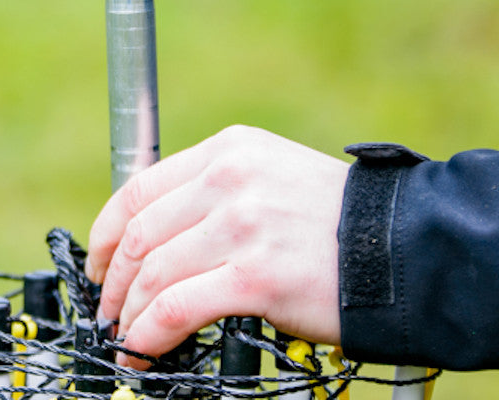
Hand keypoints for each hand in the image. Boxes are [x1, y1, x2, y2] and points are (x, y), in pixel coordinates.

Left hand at [84, 125, 348, 362]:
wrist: (400, 246)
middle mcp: (229, 179)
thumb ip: (214, 190)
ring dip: (129, 313)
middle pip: (140, 232)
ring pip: (153, 272)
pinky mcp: (255, 277)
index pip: (140, 188)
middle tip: (108, 309)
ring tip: (125, 336)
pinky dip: (149, 333)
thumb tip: (156, 234)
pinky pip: (177, 307)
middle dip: (113, 279)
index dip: (106, 232)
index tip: (99, 262)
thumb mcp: (269, 173)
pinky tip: (143, 349)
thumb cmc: (333, 219)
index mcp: (228, 150)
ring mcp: (241, 225)